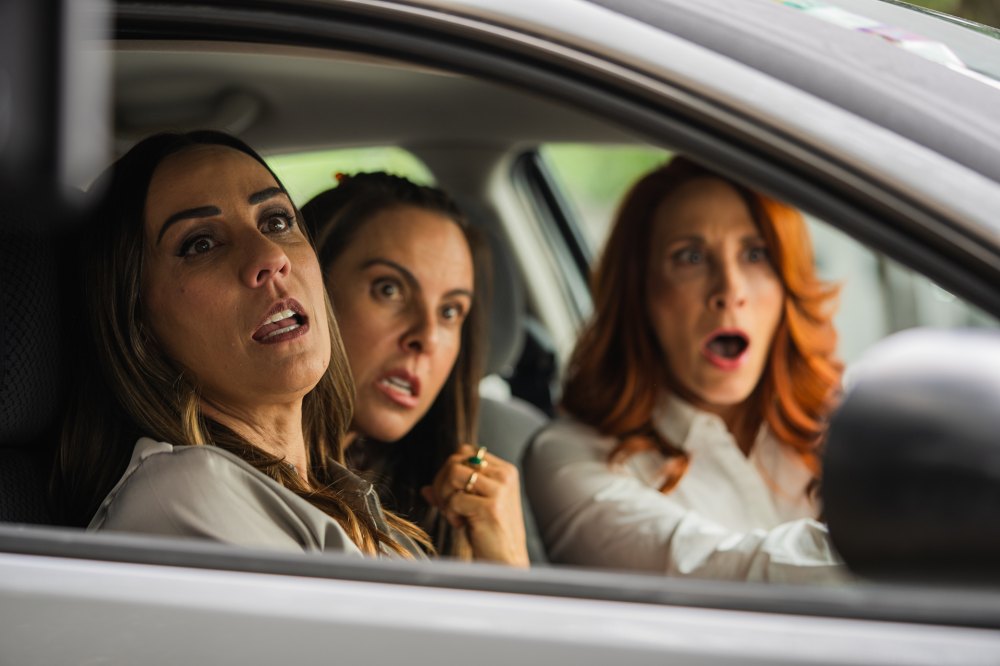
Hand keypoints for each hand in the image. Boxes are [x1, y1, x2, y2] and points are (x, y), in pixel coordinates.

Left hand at [422, 444, 529, 567]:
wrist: (504, 560)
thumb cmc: (489, 534)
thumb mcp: (470, 507)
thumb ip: (451, 493)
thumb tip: (425, 489)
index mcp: (504, 470)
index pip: (465, 452)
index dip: (448, 470)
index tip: (450, 494)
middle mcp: (504, 475)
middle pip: (456, 461)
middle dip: (442, 484)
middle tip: (447, 506)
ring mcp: (500, 489)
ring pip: (454, 473)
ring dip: (445, 496)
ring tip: (454, 513)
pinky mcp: (491, 506)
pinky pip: (455, 499)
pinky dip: (451, 513)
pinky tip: (461, 524)